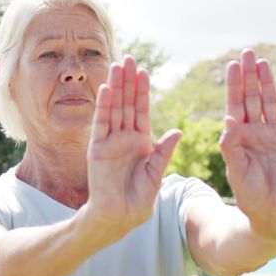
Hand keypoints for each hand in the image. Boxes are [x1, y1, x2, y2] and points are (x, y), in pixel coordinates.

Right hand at [85, 56, 181, 237]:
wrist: (120, 216)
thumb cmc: (139, 199)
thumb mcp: (156, 173)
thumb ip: (164, 152)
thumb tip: (177, 131)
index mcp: (141, 141)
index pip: (142, 110)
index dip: (142, 91)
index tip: (144, 71)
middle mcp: (125, 137)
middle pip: (127, 103)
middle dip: (128, 81)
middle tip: (129, 58)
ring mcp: (110, 142)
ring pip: (114, 108)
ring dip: (115, 87)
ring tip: (117, 66)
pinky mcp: (97, 149)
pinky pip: (101, 124)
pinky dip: (103, 107)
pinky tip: (105, 90)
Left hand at [221, 49, 275, 238]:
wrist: (271, 213)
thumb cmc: (248, 194)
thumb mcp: (236, 170)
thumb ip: (231, 147)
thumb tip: (228, 121)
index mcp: (238, 137)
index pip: (235, 105)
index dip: (234, 85)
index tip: (231, 65)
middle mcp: (255, 132)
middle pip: (252, 98)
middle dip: (250, 76)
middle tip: (247, 52)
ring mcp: (274, 135)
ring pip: (270, 103)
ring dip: (267, 82)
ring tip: (263, 62)